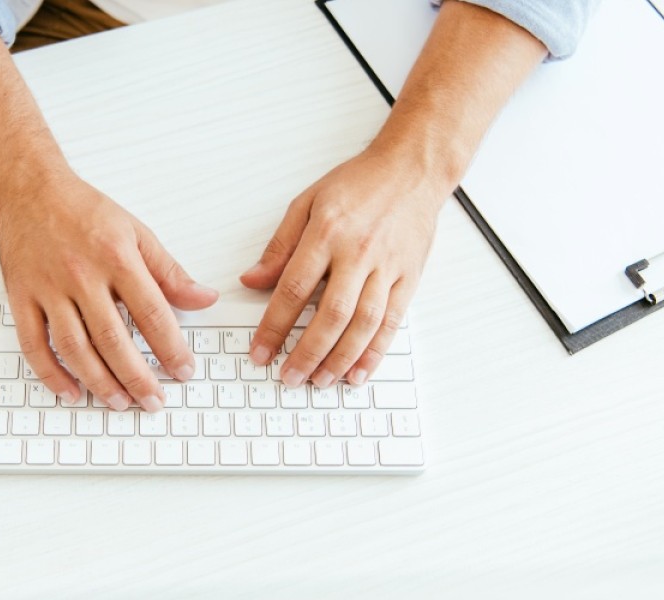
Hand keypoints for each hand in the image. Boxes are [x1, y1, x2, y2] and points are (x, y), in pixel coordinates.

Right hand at [0, 174, 217, 411]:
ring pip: (75, 347)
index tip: (184, 371)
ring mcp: (48, 288)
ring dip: (99, 381)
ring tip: (120, 402)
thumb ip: (169, 271)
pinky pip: (34, 344)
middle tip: (154, 400)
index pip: (151, 313)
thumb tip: (204, 299)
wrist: (28, 189)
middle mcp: (81, 275)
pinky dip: (51, 374)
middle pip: (113, 338)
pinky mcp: (21, 297)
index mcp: (116, 257)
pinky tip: (70, 392)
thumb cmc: (84, 211)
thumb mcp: (136, 233)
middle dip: (137, 376)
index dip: (171, 347)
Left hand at [240, 148, 447, 386]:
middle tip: (290, 377)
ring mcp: (388, 267)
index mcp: (327, 233)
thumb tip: (252, 280)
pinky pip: (392, 322)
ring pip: (364, 324)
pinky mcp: (410, 277)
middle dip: (308, 352)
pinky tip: (359, 371)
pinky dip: (376, 351)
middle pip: (331, 315)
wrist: (412, 169)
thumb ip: (279, 246)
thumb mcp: (307, 203)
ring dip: (341, 359)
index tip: (260, 351)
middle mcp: (358, 253)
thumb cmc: (359, 183)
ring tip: (321, 381)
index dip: (274, 326)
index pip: (293, 289)